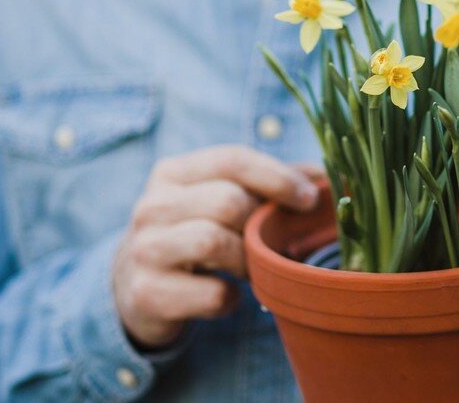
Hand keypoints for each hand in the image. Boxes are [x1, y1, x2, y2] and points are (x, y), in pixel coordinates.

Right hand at [113, 145, 317, 347]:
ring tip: (250, 270)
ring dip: (246, 261)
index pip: (232, 159)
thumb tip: (325, 177)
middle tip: (272, 245)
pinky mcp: (147, 293)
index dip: (278, 177)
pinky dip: (230, 298)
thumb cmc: (193, 235)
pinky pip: (211, 294)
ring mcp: (144, 250)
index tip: (309, 199)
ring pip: (213, 242)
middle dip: (259, 226)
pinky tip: (226, 295)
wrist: (133, 289)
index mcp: (173, 173)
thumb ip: (268, 184)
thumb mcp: (218, 200)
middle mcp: (151, 206)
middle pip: (226, 201)